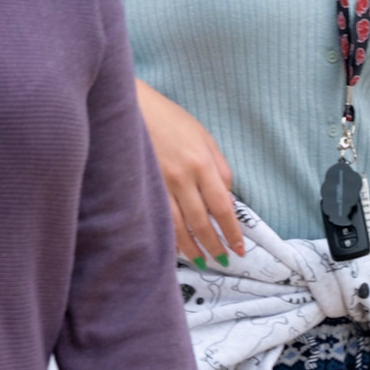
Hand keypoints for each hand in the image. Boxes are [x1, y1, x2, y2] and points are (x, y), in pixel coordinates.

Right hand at [136, 81, 245, 264]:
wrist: (130, 107)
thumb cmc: (170, 120)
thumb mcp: (204, 137)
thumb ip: (220, 169)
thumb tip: (228, 202)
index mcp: (201, 162)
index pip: (221, 206)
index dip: (231, 231)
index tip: (239, 248)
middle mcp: (181, 177)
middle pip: (201, 222)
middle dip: (214, 245)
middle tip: (223, 260)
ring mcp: (158, 184)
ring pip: (178, 227)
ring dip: (192, 248)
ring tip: (202, 261)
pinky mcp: (141, 188)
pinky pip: (158, 219)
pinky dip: (168, 237)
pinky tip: (175, 248)